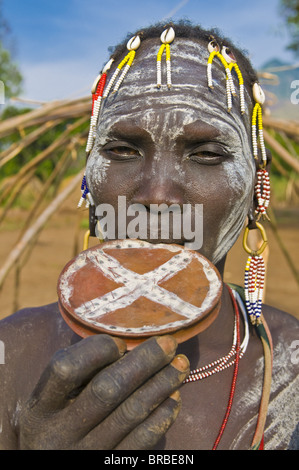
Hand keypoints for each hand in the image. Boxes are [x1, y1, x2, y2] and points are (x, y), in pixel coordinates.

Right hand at [19, 334, 188, 449]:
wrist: (56, 463)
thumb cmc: (57, 424)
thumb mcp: (51, 401)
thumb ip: (76, 372)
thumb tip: (124, 343)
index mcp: (39, 407)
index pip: (65, 369)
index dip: (95, 350)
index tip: (120, 343)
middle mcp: (58, 433)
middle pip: (106, 389)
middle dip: (143, 361)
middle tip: (169, 343)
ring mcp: (84, 454)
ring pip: (130, 412)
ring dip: (161, 384)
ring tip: (180, 364)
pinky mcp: (107, 468)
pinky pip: (142, 441)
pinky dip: (162, 415)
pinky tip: (175, 397)